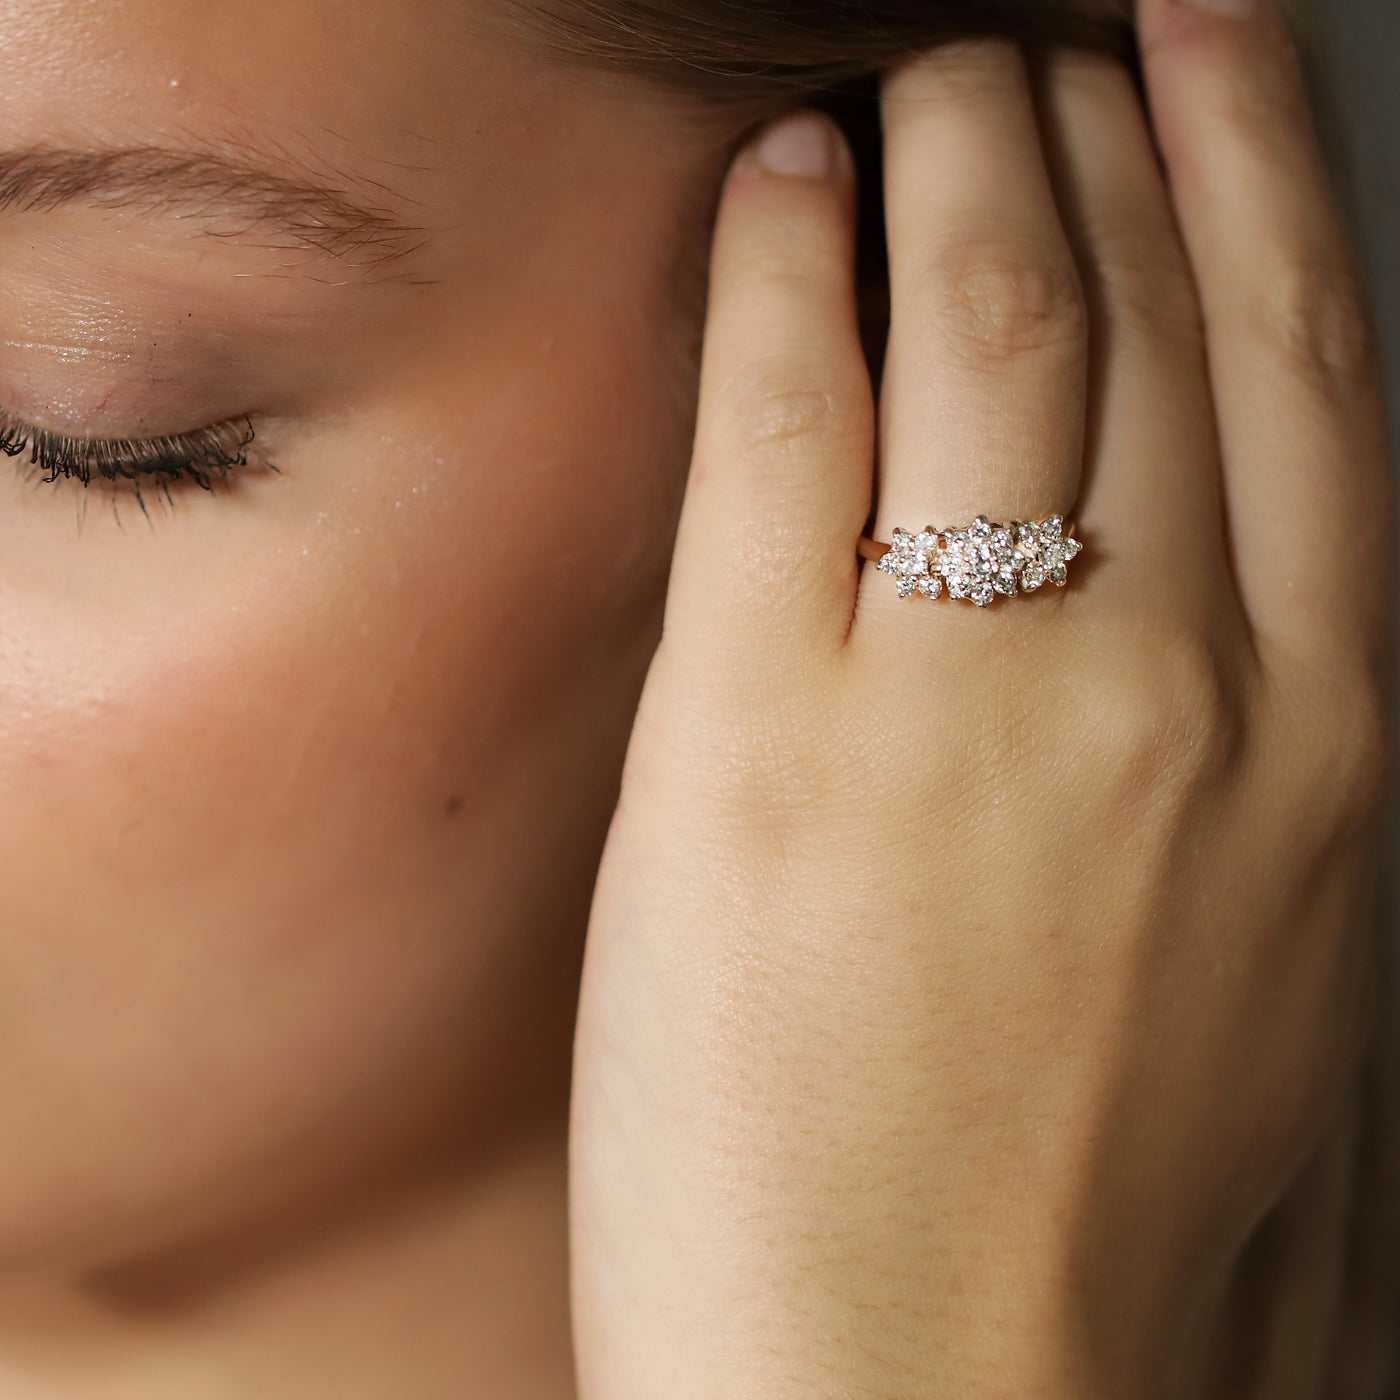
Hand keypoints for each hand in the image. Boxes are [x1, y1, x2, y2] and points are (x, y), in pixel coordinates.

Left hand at [570, 2, 1394, 1394]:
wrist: (941, 1396)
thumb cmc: (1093, 1217)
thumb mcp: (1255, 961)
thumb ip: (1239, 750)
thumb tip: (1193, 568)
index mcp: (1316, 745)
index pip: (1299, 372)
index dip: (1254, 178)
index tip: (1214, 60)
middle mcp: (1168, 680)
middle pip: (1146, 309)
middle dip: (1095, 129)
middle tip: (1044, 40)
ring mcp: (963, 693)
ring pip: (985, 321)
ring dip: (953, 155)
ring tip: (922, 73)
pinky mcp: (761, 734)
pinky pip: (783, 427)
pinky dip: (782, 274)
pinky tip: (778, 182)